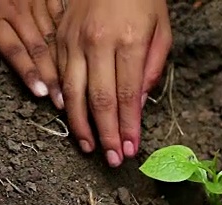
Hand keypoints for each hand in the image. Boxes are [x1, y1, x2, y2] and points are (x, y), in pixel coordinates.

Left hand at [0, 0, 63, 108]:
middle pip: (36, 48)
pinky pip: (59, 16)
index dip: (27, 72)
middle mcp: (15, 10)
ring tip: (69, 84)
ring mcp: (33, 0)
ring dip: (61, 61)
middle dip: (51, 75)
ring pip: (51, 36)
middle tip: (60, 99)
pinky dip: (67, 35)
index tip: (39, 92)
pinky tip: (77, 54)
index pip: (13, 50)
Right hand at [57, 0, 171, 166]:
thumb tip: (139, 104)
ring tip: (89, 147)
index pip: (127, 96)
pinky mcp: (60, 39)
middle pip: (100, 101)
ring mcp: (75, 41)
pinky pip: (60, 76)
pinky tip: (71, 119)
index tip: (132, 149)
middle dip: (108, 134)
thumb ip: (152, 67)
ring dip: (82, 125)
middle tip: (113, 159)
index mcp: (130, 41)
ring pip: (75, 93)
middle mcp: (99, 43)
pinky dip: (65, 101)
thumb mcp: (162, 28)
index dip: (129, 127)